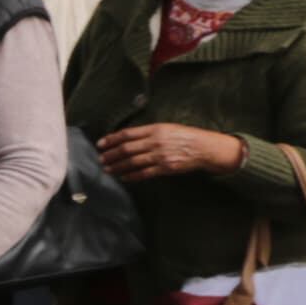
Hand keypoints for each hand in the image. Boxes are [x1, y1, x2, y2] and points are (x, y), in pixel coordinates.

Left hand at [96, 123, 241, 183]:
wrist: (204, 147)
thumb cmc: (185, 136)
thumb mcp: (166, 127)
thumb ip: (148, 132)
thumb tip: (127, 138)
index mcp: (155, 129)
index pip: (127, 134)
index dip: (112, 139)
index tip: (101, 144)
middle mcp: (156, 142)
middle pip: (127, 149)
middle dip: (111, 155)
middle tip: (100, 159)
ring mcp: (160, 156)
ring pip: (133, 162)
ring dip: (118, 166)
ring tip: (108, 169)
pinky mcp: (166, 168)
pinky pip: (145, 173)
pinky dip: (132, 176)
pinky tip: (123, 177)